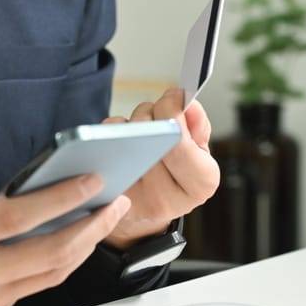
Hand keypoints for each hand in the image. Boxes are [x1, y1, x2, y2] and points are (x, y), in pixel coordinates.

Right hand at [0, 131, 131, 305]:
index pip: (24, 217)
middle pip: (52, 252)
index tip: (94, 181)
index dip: (65, 197)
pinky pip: (29, 290)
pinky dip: (53, 266)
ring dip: (81, 248)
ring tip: (102, 220)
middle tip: (117, 202)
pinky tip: (67, 243)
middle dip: (92, 226)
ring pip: (48, 277)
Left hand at [100, 87, 219, 250]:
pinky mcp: (106, 194)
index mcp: (200, 185)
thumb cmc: (176, 174)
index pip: (180, 142)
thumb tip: (189, 105)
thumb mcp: (199, 154)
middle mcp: (165, 199)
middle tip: (159, 112)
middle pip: (151, 135)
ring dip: (134, 122)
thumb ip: (199, 127)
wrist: (147, 209)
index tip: (175, 96)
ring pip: (127, 136)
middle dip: (153, 111)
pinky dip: (114, 132)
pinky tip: (124, 141)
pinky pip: (105, 144)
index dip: (174, 110)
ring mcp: (132, 200)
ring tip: (143, 132)